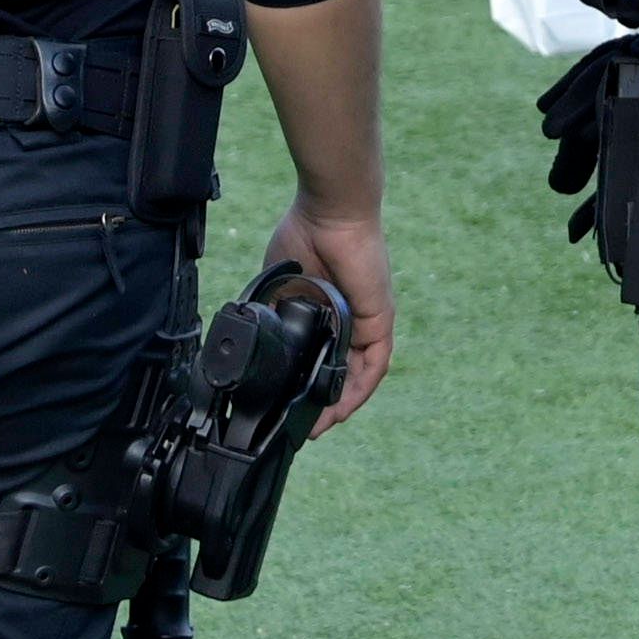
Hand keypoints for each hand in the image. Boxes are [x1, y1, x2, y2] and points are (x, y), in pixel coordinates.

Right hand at [263, 197, 392, 432]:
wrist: (329, 211)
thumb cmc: (305, 234)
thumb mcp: (282, 284)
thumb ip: (275, 311)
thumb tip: (258, 339)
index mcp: (328, 310)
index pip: (322, 356)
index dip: (308, 383)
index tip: (287, 405)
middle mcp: (352, 319)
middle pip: (343, 372)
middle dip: (324, 403)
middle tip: (304, 428)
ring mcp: (369, 321)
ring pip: (360, 375)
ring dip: (341, 404)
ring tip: (319, 426)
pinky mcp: (380, 319)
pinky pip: (375, 364)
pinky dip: (359, 389)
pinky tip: (341, 407)